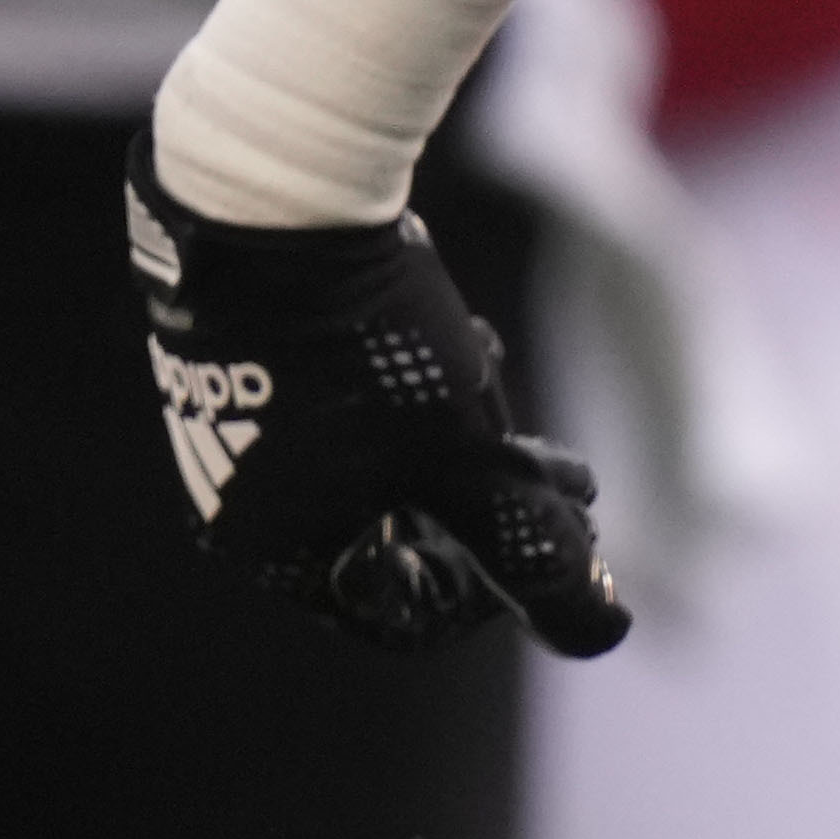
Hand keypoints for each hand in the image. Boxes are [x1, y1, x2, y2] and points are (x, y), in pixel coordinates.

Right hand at [128, 141, 630, 655]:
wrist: (276, 206)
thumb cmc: (370, 351)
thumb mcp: (471, 463)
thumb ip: (530, 552)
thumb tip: (603, 632)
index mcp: (277, 553)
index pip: (402, 617)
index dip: (494, 588)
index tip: (548, 534)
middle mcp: (240, 505)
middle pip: (403, 536)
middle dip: (490, 499)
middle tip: (552, 469)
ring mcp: (236, 430)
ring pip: (387, 465)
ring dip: (462, 439)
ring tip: (494, 378)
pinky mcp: (252, 363)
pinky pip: (351, 406)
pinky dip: (417, 390)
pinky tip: (456, 342)